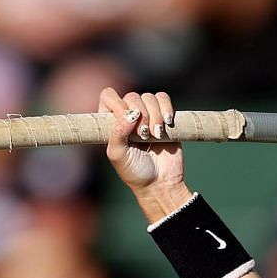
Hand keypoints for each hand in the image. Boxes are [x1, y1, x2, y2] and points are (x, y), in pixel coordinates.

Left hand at [101, 88, 189, 218]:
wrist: (160, 182)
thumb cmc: (134, 171)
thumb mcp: (117, 155)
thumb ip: (117, 133)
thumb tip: (131, 114)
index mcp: (111, 122)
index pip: (108, 96)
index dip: (118, 104)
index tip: (127, 123)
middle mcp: (128, 115)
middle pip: (132, 96)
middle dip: (140, 116)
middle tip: (143, 137)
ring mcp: (147, 114)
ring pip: (149, 98)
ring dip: (154, 116)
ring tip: (156, 135)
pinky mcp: (164, 115)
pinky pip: (164, 98)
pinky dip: (166, 108)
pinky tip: (168, 124)